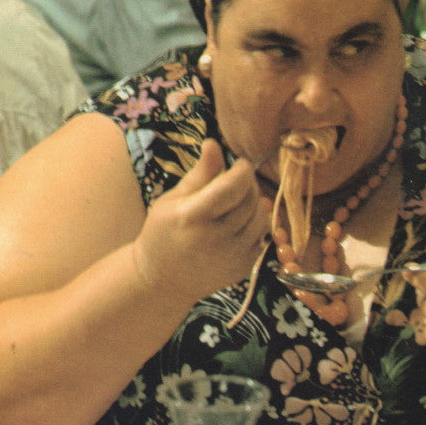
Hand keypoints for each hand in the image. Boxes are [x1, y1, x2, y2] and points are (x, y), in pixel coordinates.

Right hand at [131, 139, 269, 303]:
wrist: (162, 281)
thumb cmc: (163, 234)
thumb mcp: (173, 200)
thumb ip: (200, 174)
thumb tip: (214, 143)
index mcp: (193, 216)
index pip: (234, 185)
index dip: (242, 169)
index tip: (239, 164)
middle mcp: (216, 238)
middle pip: (250, 199)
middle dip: (248, 184)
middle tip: (237, 181)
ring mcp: (232, 256)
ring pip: (262, 218)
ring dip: (255, 204)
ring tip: (238, 202)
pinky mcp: (243, 268)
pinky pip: (263, 237)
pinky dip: (255, 226)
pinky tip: (238, 224)